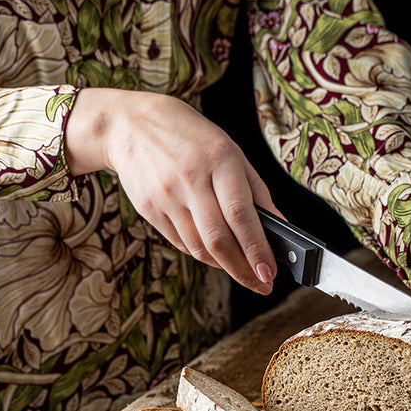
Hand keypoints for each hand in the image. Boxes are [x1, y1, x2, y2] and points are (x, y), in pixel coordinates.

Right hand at [65, 88, 279, 294]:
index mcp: (219, 160)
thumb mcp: (232, 152)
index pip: (241, 215)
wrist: (130, 124)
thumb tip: (280, 226)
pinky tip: (217, 254)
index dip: (257, 249)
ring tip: (242, 270)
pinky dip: (203, 254)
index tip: (269, 273)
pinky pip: (182, 244)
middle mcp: (191, 179)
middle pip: (219, 239)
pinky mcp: (149, 209)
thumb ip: (257, 191)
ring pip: (199, 248)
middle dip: (243, 270)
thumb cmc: (192, 138)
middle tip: (262, 285)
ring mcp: (166, 196)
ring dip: (225, 266)